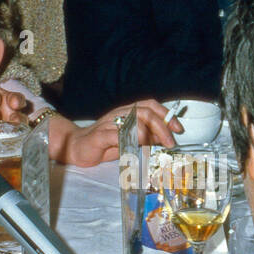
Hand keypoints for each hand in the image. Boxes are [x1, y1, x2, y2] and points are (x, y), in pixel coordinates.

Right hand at [52, 100, 180, 166]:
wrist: (76, 147)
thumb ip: (147, 137)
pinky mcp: (100, 136)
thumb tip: (166, 138)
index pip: (149, 105)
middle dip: (161, 127)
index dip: (166, 115)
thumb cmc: (104, 144)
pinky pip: (116, 135)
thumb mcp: (129, 140)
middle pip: (145, 112)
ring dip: (148, 134)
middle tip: (170, 142)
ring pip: (133, 121)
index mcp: (127, 112)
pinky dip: (129, 140)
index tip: (178, 129)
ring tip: (154, 146)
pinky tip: (135, 148)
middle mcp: (119, 114)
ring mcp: (108, 124)